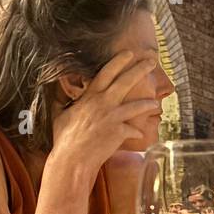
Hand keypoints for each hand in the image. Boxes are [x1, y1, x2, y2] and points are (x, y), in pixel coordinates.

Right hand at [49, 51, 159, 174]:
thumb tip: (57, 84)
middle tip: (152, 61)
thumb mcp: (58, 113)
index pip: (106, 73)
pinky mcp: (119, 132)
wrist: (73, 159)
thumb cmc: (63, 138)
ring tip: (156, 103)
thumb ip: (61, 97)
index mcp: (89, 97)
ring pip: (136, 106)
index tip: (129, 53)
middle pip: (125, 82)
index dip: (118, 61)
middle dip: (140, 69)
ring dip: (147, 104)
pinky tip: (140, 134)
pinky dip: (136, 132)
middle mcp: (103, 103)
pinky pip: (133, 130)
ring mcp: (113, 118)